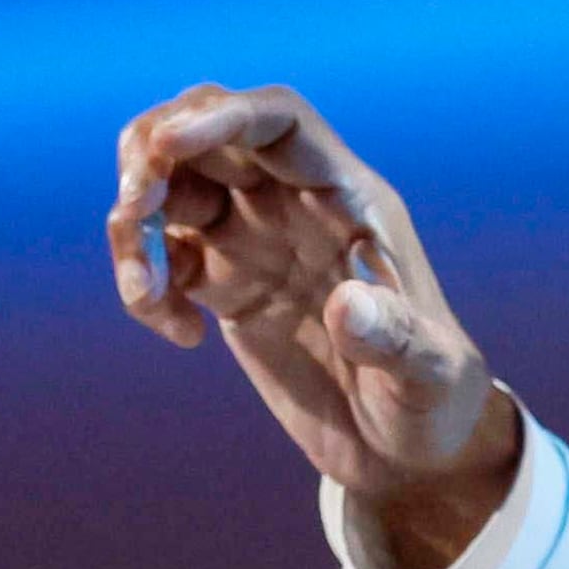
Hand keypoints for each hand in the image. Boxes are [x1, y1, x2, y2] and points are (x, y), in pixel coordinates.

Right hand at [108, 82, 518, 568]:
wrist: (406, 450)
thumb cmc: (434, 402)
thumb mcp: (428, 377)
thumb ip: (396, 340)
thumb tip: (348, 306)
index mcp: (349, 199)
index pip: (278, 123)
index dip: (221, 117)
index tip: (164, 146)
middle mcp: (297, 205)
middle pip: (208, 133)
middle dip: (152, 155)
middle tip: (133, 213)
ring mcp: (257, 241)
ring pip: (174, 188)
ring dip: (136, 227)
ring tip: (143, 295)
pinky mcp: (227, 286)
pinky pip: (166, 252)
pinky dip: (146, 281)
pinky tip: (181, 335)